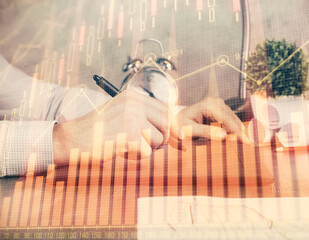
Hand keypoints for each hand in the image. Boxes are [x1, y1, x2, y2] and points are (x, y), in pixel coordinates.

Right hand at [53, 89, 179, 164]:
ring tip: (127, 146)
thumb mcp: (125, 116)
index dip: (175, 126)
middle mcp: (135, 103)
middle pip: (167, 124)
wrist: (72, 139)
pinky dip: (136, 157)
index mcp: (134, 96)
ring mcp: (131, 118)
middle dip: (164, 139)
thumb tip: (178, 133)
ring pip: (158, 139)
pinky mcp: (128, 135)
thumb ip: (147, 120)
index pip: (166, 110)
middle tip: (152, 147)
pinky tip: (121, 151)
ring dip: (147, 148)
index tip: (181, 140)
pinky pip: (147, 152)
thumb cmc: (100, 131)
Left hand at [173, 97, 249, 141]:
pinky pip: (230, 120)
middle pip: (232, 118)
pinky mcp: (220, 110)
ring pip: (233, 119)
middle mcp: (215, 102)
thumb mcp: (191, 131)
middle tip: (251, 144)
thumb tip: (225, 136)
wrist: (175, 121)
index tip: (245, 142)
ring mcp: (218, 105)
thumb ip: (207, 133)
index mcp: (208, 106)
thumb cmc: (180, 127)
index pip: (227, 119)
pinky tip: (240, 139)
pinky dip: (235, 129)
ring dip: (240, 131)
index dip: (237, 131)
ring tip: (248, 143)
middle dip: (241, 131)